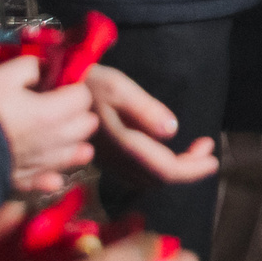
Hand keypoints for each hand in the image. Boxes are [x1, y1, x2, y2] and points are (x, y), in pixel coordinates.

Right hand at [0, 55, 96, 194]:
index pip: (83, 96)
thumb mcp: (3, 74)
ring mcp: (43, 164)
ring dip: (73, 142)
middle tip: (57, 105)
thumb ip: (31, 67)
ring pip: (77, 153)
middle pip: (87, 125)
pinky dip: (54, 173)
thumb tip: (45, 69)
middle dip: (77, 113)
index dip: (72, 87)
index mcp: (52, 112)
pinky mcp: (26, 181)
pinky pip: (52, 180)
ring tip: (56, 133)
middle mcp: (55, 141)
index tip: (57, 84)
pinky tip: (49, 168)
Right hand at [82, 65, 217, 186]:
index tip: (214, 159)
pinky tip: (164, 146)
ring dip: (174, 168)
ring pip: (147, 178)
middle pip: (158, 179)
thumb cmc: (85, 81)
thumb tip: (172, 130)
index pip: (166, 171)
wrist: (47, 89)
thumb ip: (145, 110)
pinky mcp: (102, 155)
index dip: (193, 170)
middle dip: (188, 168)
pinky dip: (158, 165)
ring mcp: (107, 160)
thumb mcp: (118, 87)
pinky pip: (136, 172)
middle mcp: (116, 160)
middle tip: (206, 146)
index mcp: (124, 145)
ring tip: (194, 148)